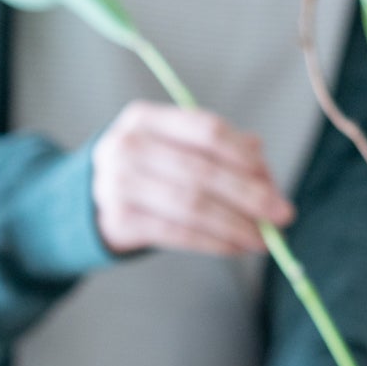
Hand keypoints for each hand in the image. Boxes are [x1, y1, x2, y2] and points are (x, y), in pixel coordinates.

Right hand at [91, 101, 295, 256]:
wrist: (84, 202)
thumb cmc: (145, 171)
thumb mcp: (174, 147)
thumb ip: (220, 152)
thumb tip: (266, 179)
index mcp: (145, 118)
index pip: (207, 131)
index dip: (245, 156)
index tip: (273, 181)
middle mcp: (128, 147)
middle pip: (203, 171)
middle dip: (250, 195)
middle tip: (282, 214)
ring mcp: (119, 185)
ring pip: (193, 206)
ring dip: (236, 224)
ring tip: (265, 238)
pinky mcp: (119, 221)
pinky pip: (178, 233)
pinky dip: (214, 242)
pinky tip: (237, 247)